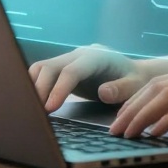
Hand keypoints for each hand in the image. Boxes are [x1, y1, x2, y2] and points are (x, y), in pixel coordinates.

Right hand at [29, 44, 148, 111]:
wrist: (134, 73)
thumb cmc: (136, 81)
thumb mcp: (136, 86)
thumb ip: (122, 89)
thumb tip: (102, 92)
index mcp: (97, 57)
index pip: (72, 71)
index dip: (59, 89)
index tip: (50, 108)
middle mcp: (79, 55)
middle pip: (51, 66)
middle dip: (39, 88)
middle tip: (34, 113)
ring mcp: (69, 60)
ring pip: (42, 68)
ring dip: (33, 86)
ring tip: (31, 109)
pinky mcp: (63, 69)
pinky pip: (43, 74)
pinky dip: (35, 86)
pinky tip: (34, 103)